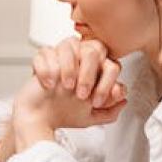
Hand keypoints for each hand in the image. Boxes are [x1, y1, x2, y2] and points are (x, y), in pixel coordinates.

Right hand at [12, 38, 126, 138]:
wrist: (37, 119)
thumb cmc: (62, 115)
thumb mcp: (91, 117)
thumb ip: (110, 112)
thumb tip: (123, 99)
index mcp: (96, 71)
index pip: (111, 65)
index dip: (107, 83)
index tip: (96, 102)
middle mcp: (81, 60)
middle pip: (95, 48)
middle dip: (89, 74)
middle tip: (81, 94)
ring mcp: (61, 56)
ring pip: (70, 43)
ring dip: (69, 68)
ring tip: (65, 87)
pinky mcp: (43, 57)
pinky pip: (47, 51)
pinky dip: (48, 68)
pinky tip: (49, 84)